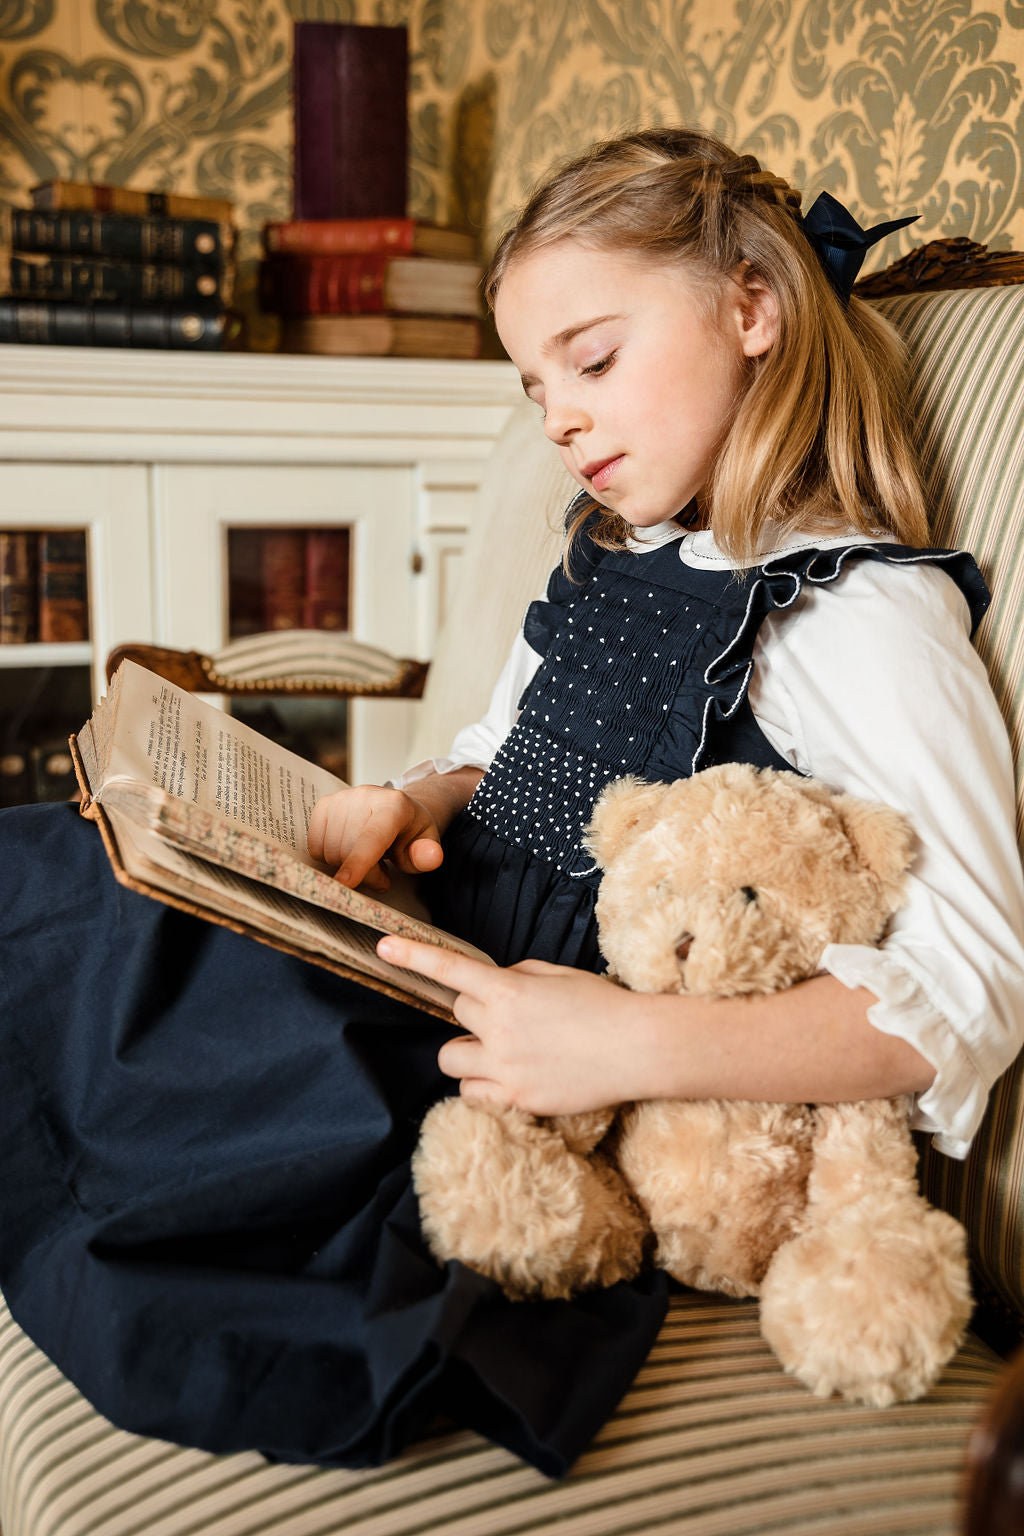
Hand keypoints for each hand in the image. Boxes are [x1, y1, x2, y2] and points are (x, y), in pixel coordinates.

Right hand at [308, 786, 442, 890]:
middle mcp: (364, 795)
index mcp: (394, 805)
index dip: (359, 862)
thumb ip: (427, 855)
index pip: (373, 838)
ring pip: (330, 851)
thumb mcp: (426, 844)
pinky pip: (316, 847)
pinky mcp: (324, 805)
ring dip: (348, 866)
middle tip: (383, 873)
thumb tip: (431, 858)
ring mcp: (341, 798)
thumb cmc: (410, 832)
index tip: (344, 883)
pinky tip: (350, 849)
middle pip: (349, 852)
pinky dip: (330, 857)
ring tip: (369, 857)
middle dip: (365, 874)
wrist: (396, 808)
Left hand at [377, 935, 649, 1114]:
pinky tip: (510, 1079)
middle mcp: (499, 1028)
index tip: (383, 946)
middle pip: (455, 1014)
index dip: (412, 955)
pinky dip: (482, 1087)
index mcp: (509, 990)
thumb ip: (518, 976)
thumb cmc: (604, 1005)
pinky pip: (471, 1094)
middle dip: (475, 1014)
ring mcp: (505, 1067)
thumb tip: (495, 985)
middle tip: (510, 1018)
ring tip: (504, 1052)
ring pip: (452, 1058)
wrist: (639, 1048)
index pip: (448, 969)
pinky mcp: (516, 1099)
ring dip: (469, 1053)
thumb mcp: (558, 975)